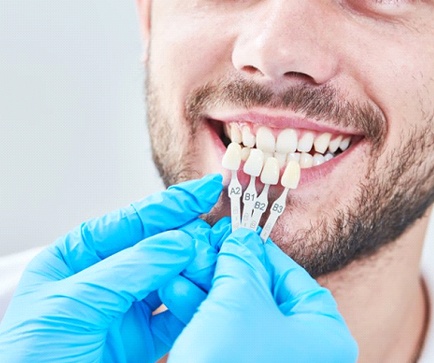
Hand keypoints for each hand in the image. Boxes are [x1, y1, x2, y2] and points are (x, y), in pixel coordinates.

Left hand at [0, 174, 222, 362]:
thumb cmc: (30, 358)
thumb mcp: (74, 303)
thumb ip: (130, 269)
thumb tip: (179, 243)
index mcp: (78, 257)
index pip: (131, 221)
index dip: (171, 204)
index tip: (205, 190)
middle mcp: (105, 277)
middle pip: (156, 247)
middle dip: (188, 237)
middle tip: (216, 232)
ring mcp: (125, 307)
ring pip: (171, 278)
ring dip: (195, 270)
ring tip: (215, 262)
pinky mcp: (142, 339)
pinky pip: (176, 315)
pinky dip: (194, 305)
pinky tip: (205, 295)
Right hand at [167, 228, 358, 362]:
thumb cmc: (234, 362)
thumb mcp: (239, 299)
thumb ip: (241, 261)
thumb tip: (240, 238)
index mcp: (323, 334)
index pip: (293, 276)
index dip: (260, 251)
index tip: (236, 235)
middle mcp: (303, 350)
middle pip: (262, 292)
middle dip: (225, 268)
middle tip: (205, 248)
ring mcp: (271, 362)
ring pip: (238, 312)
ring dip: (207, 287)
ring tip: (183, 266)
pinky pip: (225, 333)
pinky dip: (202, 312)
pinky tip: (177, 291)